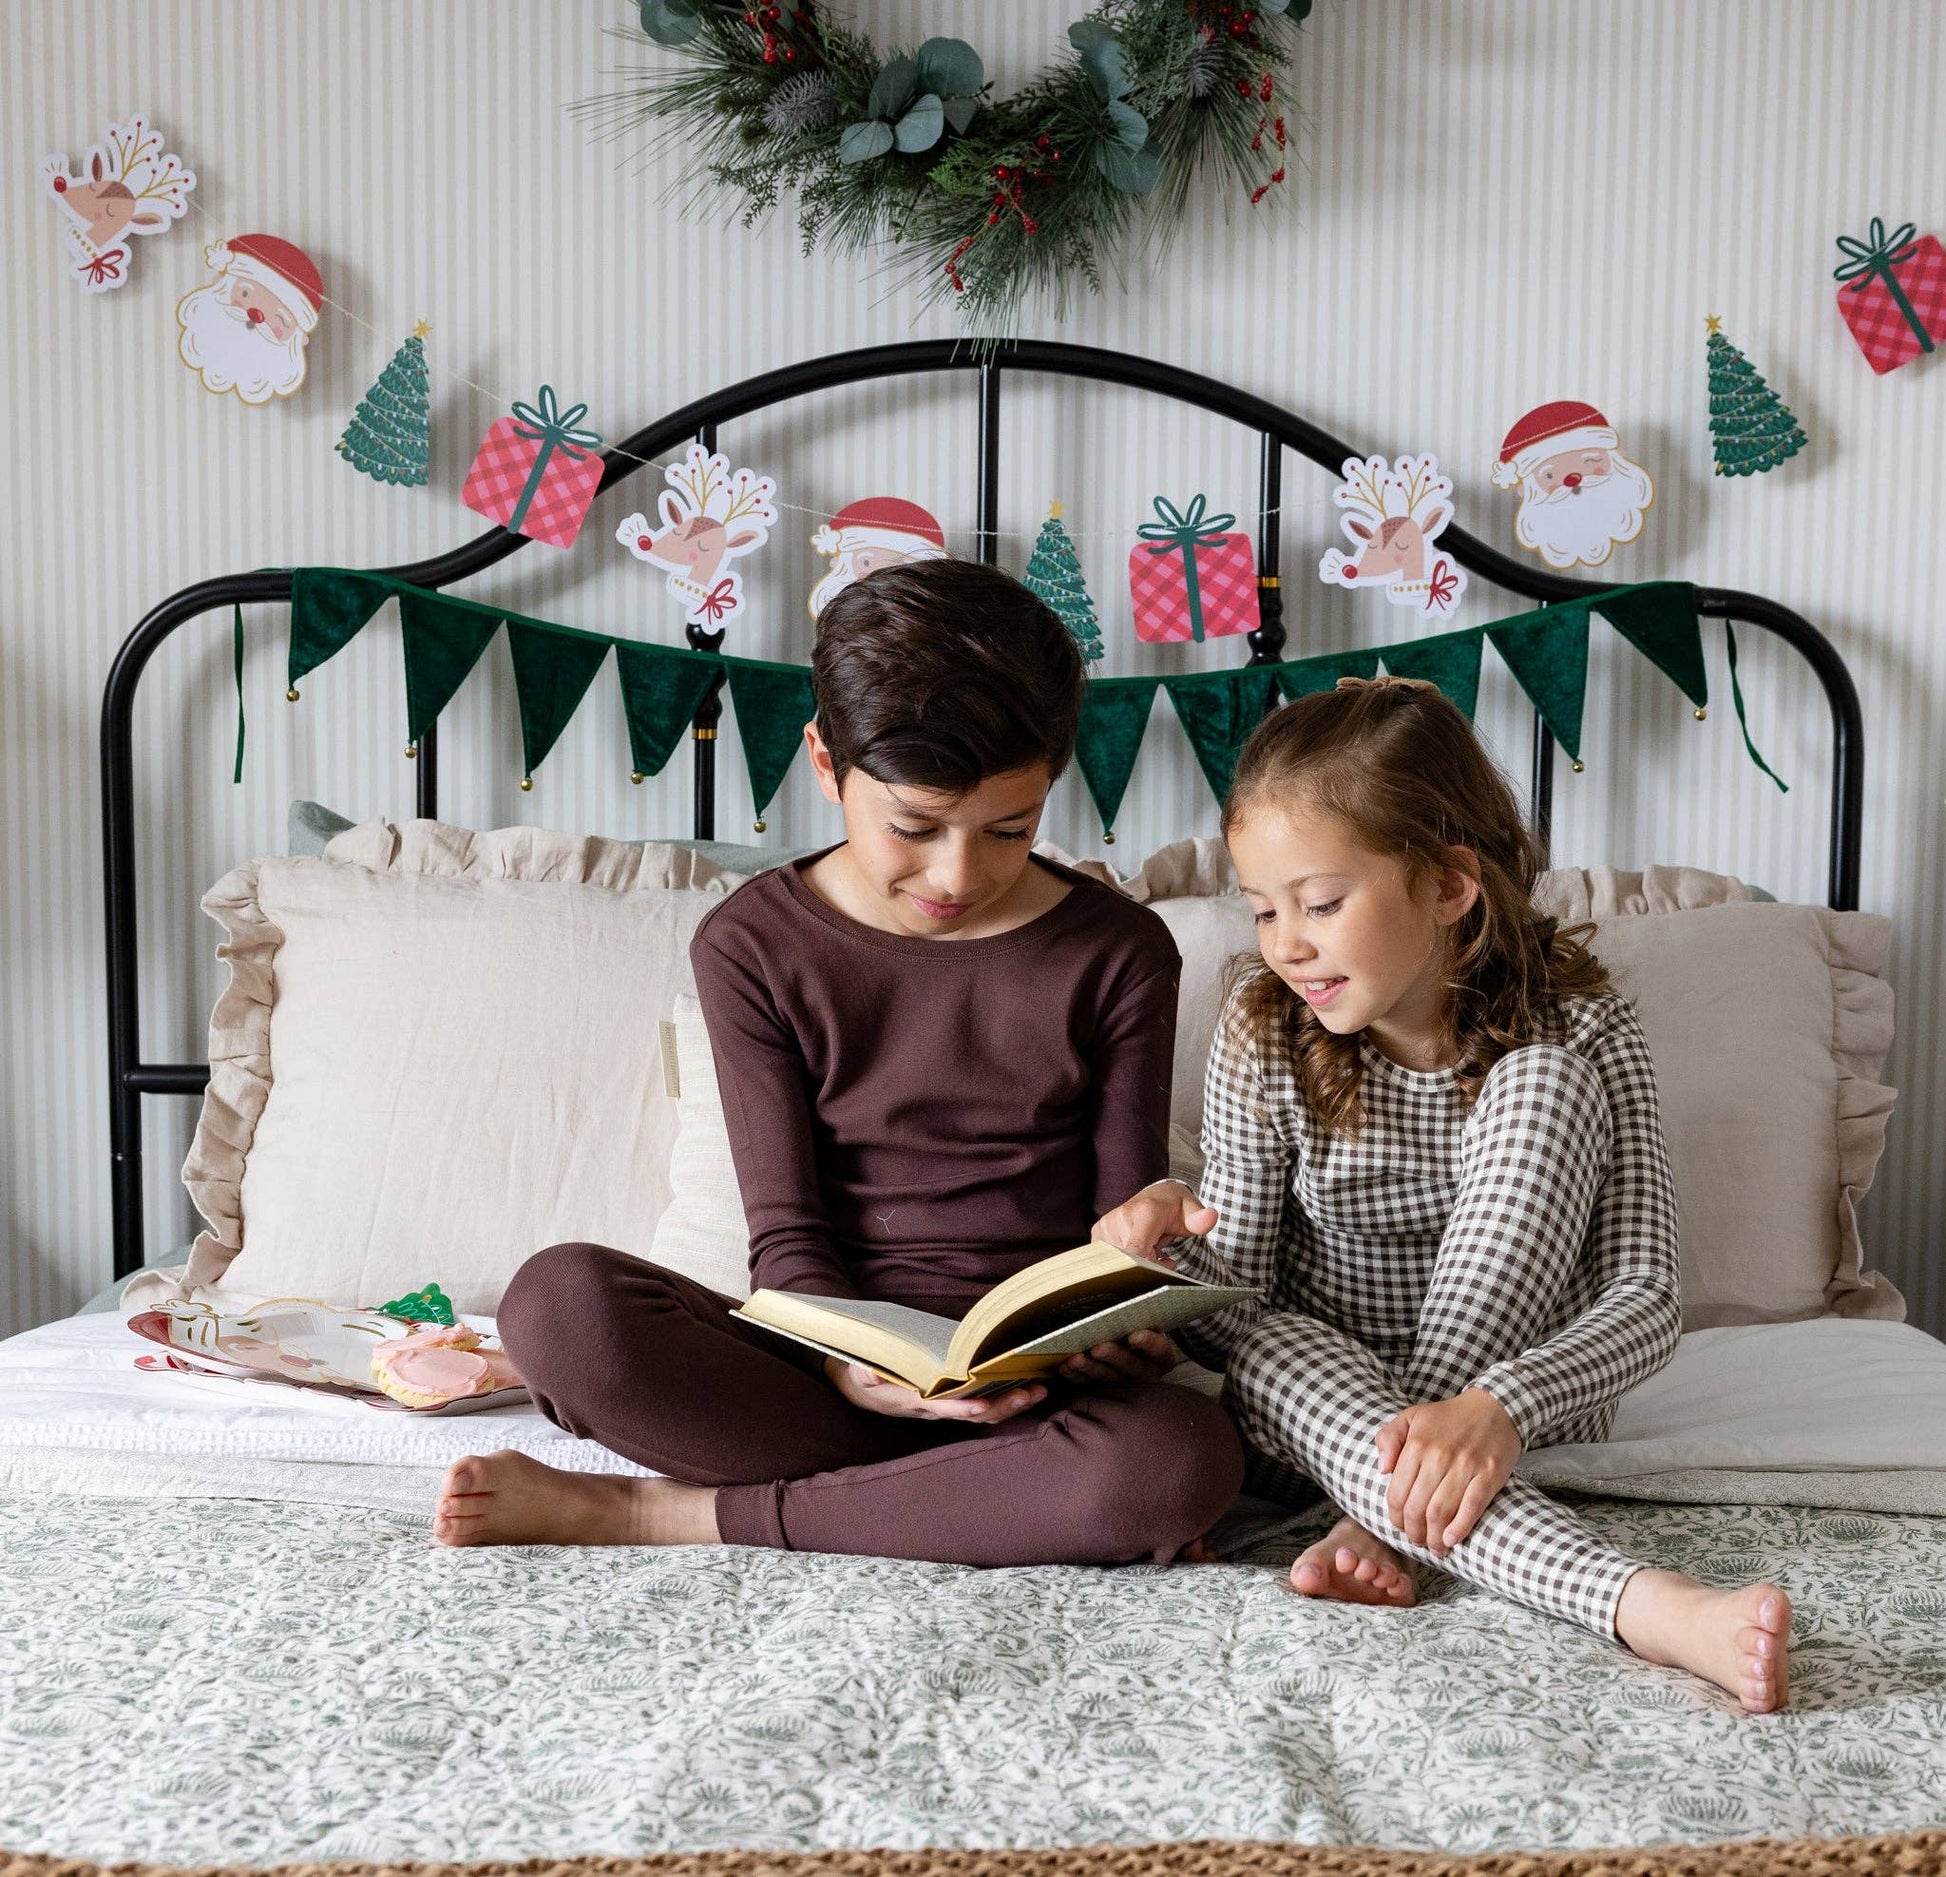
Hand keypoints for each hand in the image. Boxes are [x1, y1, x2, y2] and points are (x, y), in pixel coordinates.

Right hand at [824, 1356, 1045, 1423]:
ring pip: (985, 1411)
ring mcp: (947, 1405)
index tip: (985, 1404)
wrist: (862, 1389)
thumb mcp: (857, 1373)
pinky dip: (1007, 1395)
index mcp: (916, 1402)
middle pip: (976, 1413)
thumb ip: (865, 1373)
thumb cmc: (863, 1378)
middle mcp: (937, 1408)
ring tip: (1040, 1389)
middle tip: (1032, 1393)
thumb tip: (870, 1373)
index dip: (964, 1407)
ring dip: (1013, 1402)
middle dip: (1004, 1405)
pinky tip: (1027, 1384)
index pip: (945, 1408)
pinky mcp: (953, 1398)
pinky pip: (985, 1401)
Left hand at [1060, 1328, 1178, 1386]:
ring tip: (1075, 1359)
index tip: (1134, 1335)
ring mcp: (1126, 1386)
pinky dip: (1076, 1376)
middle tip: (1097, 1348)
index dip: (1148, 1342)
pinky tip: (1065, 1367)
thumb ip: (1137, 1320)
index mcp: (1161, 1356)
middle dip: (1113, 1356)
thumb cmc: (1136, 1331)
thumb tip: (1122, 1310)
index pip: (1159, 1349)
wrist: (1129, 1352)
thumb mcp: (1143, 1325)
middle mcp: (1147, 1374)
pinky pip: (1090, 1385)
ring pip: (1108, 1379)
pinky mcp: (1105, 1392)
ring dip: (1090, 1368)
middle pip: (1131, 1366)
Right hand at [1092, 1179, 1218, 1263]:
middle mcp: (1121, 1216)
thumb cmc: (1176, 1207)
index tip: (1161, 1270)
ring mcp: (1107, 1225)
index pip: (1138, 1250)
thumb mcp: (1193, 1211)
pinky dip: (1125, 1260)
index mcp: (1145, 1211)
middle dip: (1148, 1266)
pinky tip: (1138, 1251)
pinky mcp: (1098, 1233)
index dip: (1147, 1267)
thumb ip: (1200, 1219)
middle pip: (1131, 1260)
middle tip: (1164, 1255)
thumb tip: (1210, 1217)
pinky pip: (1110, 1260)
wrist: (1157, 1195)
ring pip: (1120, 1262)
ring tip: (1152, 1249)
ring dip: (1138, 1263)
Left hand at [1374, 1388, 1521, 1555]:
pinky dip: (1459, 1529)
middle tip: (1417, 1540)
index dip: (1396, 1517)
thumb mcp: (1411, 1417)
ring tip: (1433, 1546)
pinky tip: (1451, 1540)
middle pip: (1417, 1508)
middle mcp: (1438, 1456)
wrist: (1494, 1408)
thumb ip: (1388, 1439)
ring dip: (1434, 1537)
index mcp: (1416, 1444)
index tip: (1400, 1526)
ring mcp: (1464, 1467)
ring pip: (1440, 1513)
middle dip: (1413, 1532)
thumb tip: (1382, 1470)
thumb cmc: (1449, 1417)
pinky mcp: (1488, 1476)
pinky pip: (1471, 1508)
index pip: (1397, 1493)